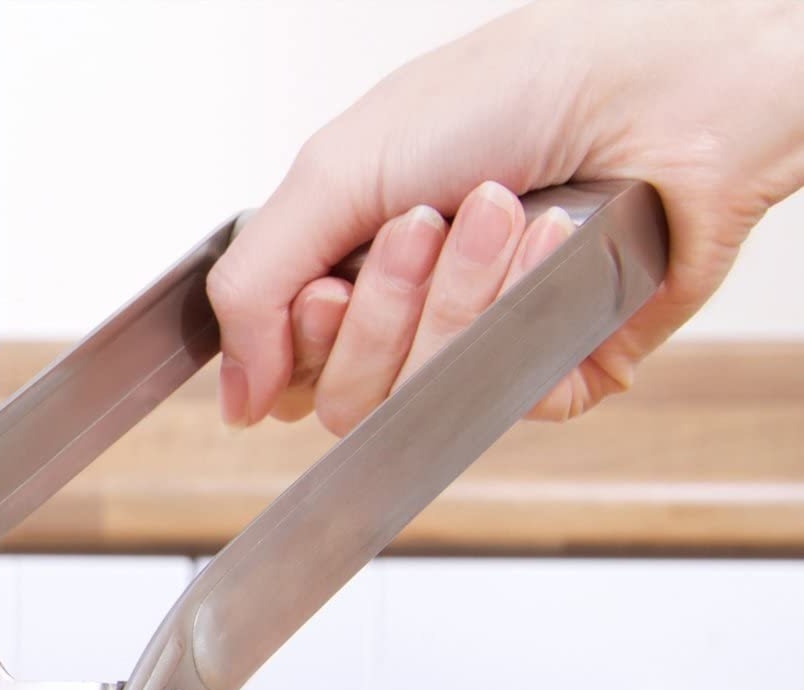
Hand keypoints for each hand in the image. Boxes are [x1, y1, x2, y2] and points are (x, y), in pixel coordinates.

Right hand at [207, 0, 803, 432]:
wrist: (659, 86)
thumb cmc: (512, 92)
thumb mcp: (337, 170)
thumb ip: (252, 286)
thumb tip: (231, 398)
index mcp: (345, 268)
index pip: (288, 370)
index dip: (307, 336)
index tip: (332, 278)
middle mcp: (407, 319)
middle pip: (346, 397)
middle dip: (389, 306)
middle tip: (428, 222)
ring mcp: (476, 352)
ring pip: (422, 403)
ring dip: (461, 296)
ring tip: (507, 211)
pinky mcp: (549, 374)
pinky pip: (505, 402)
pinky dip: (528, 315)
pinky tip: (556, 247)